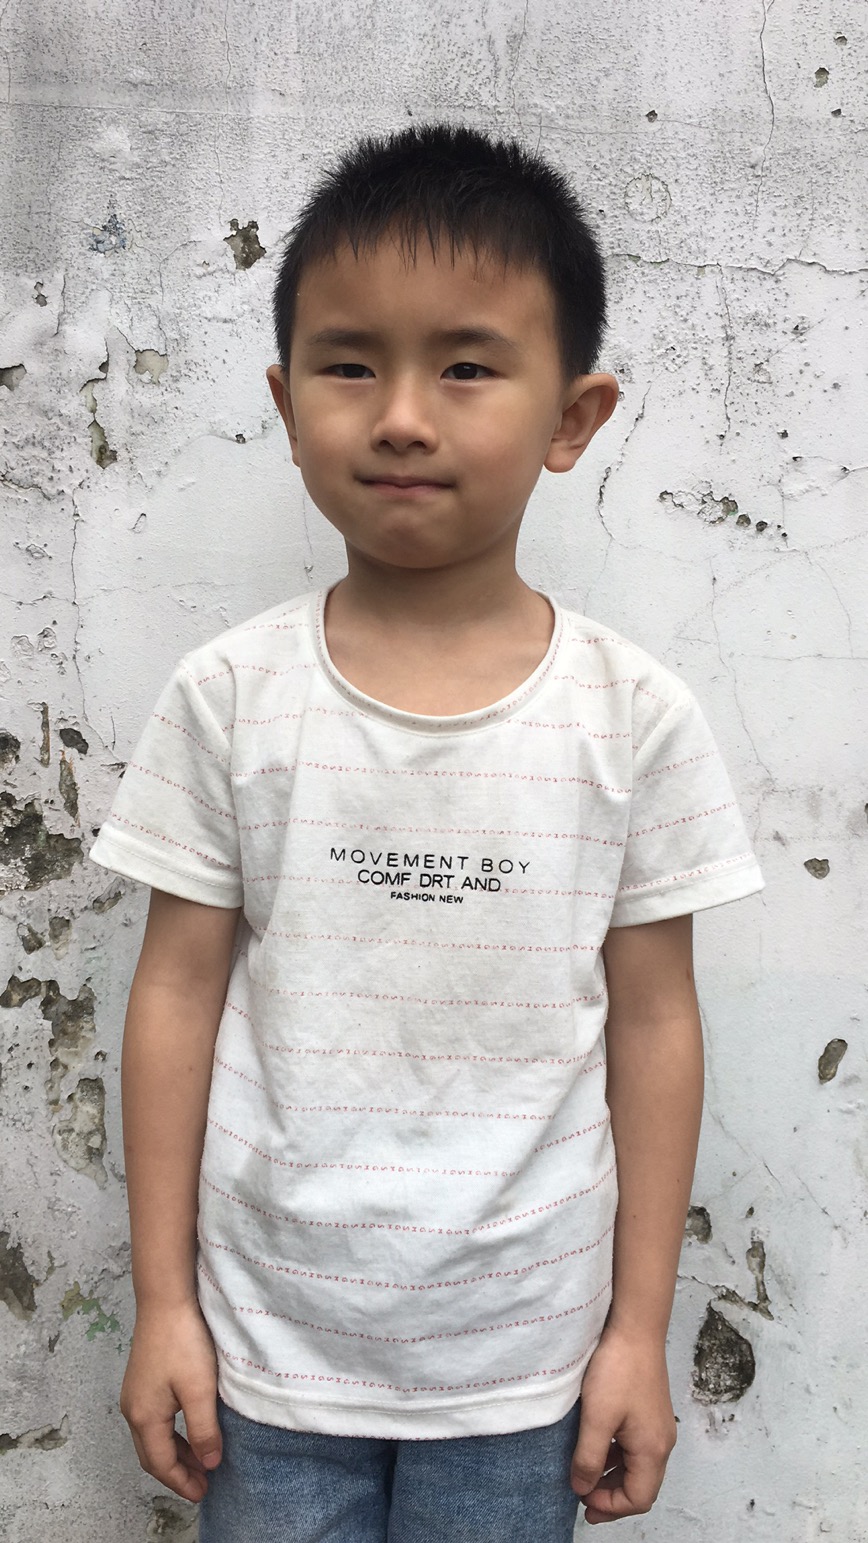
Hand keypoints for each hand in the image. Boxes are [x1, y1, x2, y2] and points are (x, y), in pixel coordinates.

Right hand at [120, 1298, 222, 1501]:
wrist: (165, 1299)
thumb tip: (209, 1464)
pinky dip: (170, 1436)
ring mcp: (135, 1395)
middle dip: (176, 1474)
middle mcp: (132, 1409)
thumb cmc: (183, 1341)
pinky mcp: (142, 1381)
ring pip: (152, 1439)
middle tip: (203, 1485)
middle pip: (152, 1455)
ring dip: (174, 1455)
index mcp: (144, 1417)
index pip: (160, 1464)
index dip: (182, 1482)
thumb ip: (204, 1430)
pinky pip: (153, 1422)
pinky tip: (188, 1432)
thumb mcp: (200, 1389)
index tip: (204, 1493)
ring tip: (200, 1463)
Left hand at [570, 1325, 676, 1523]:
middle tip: (584, 1498)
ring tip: (586, 1476)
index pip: (638, 1498)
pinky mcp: (651, 1412)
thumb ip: (589, 1458)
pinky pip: (637, 1448)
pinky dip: (618, 1457)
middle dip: (613, 1497)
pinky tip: (598, 1448)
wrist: (636, 1328)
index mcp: (653, 1450)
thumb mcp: (597, 1418)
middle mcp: (662, 1442)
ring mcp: (659, 1426)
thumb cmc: (618, 1370)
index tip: (583, 1501)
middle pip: (642, 1487)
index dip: (611, 1506)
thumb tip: (582, 1488)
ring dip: (614, 1477)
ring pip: (639, 1467)